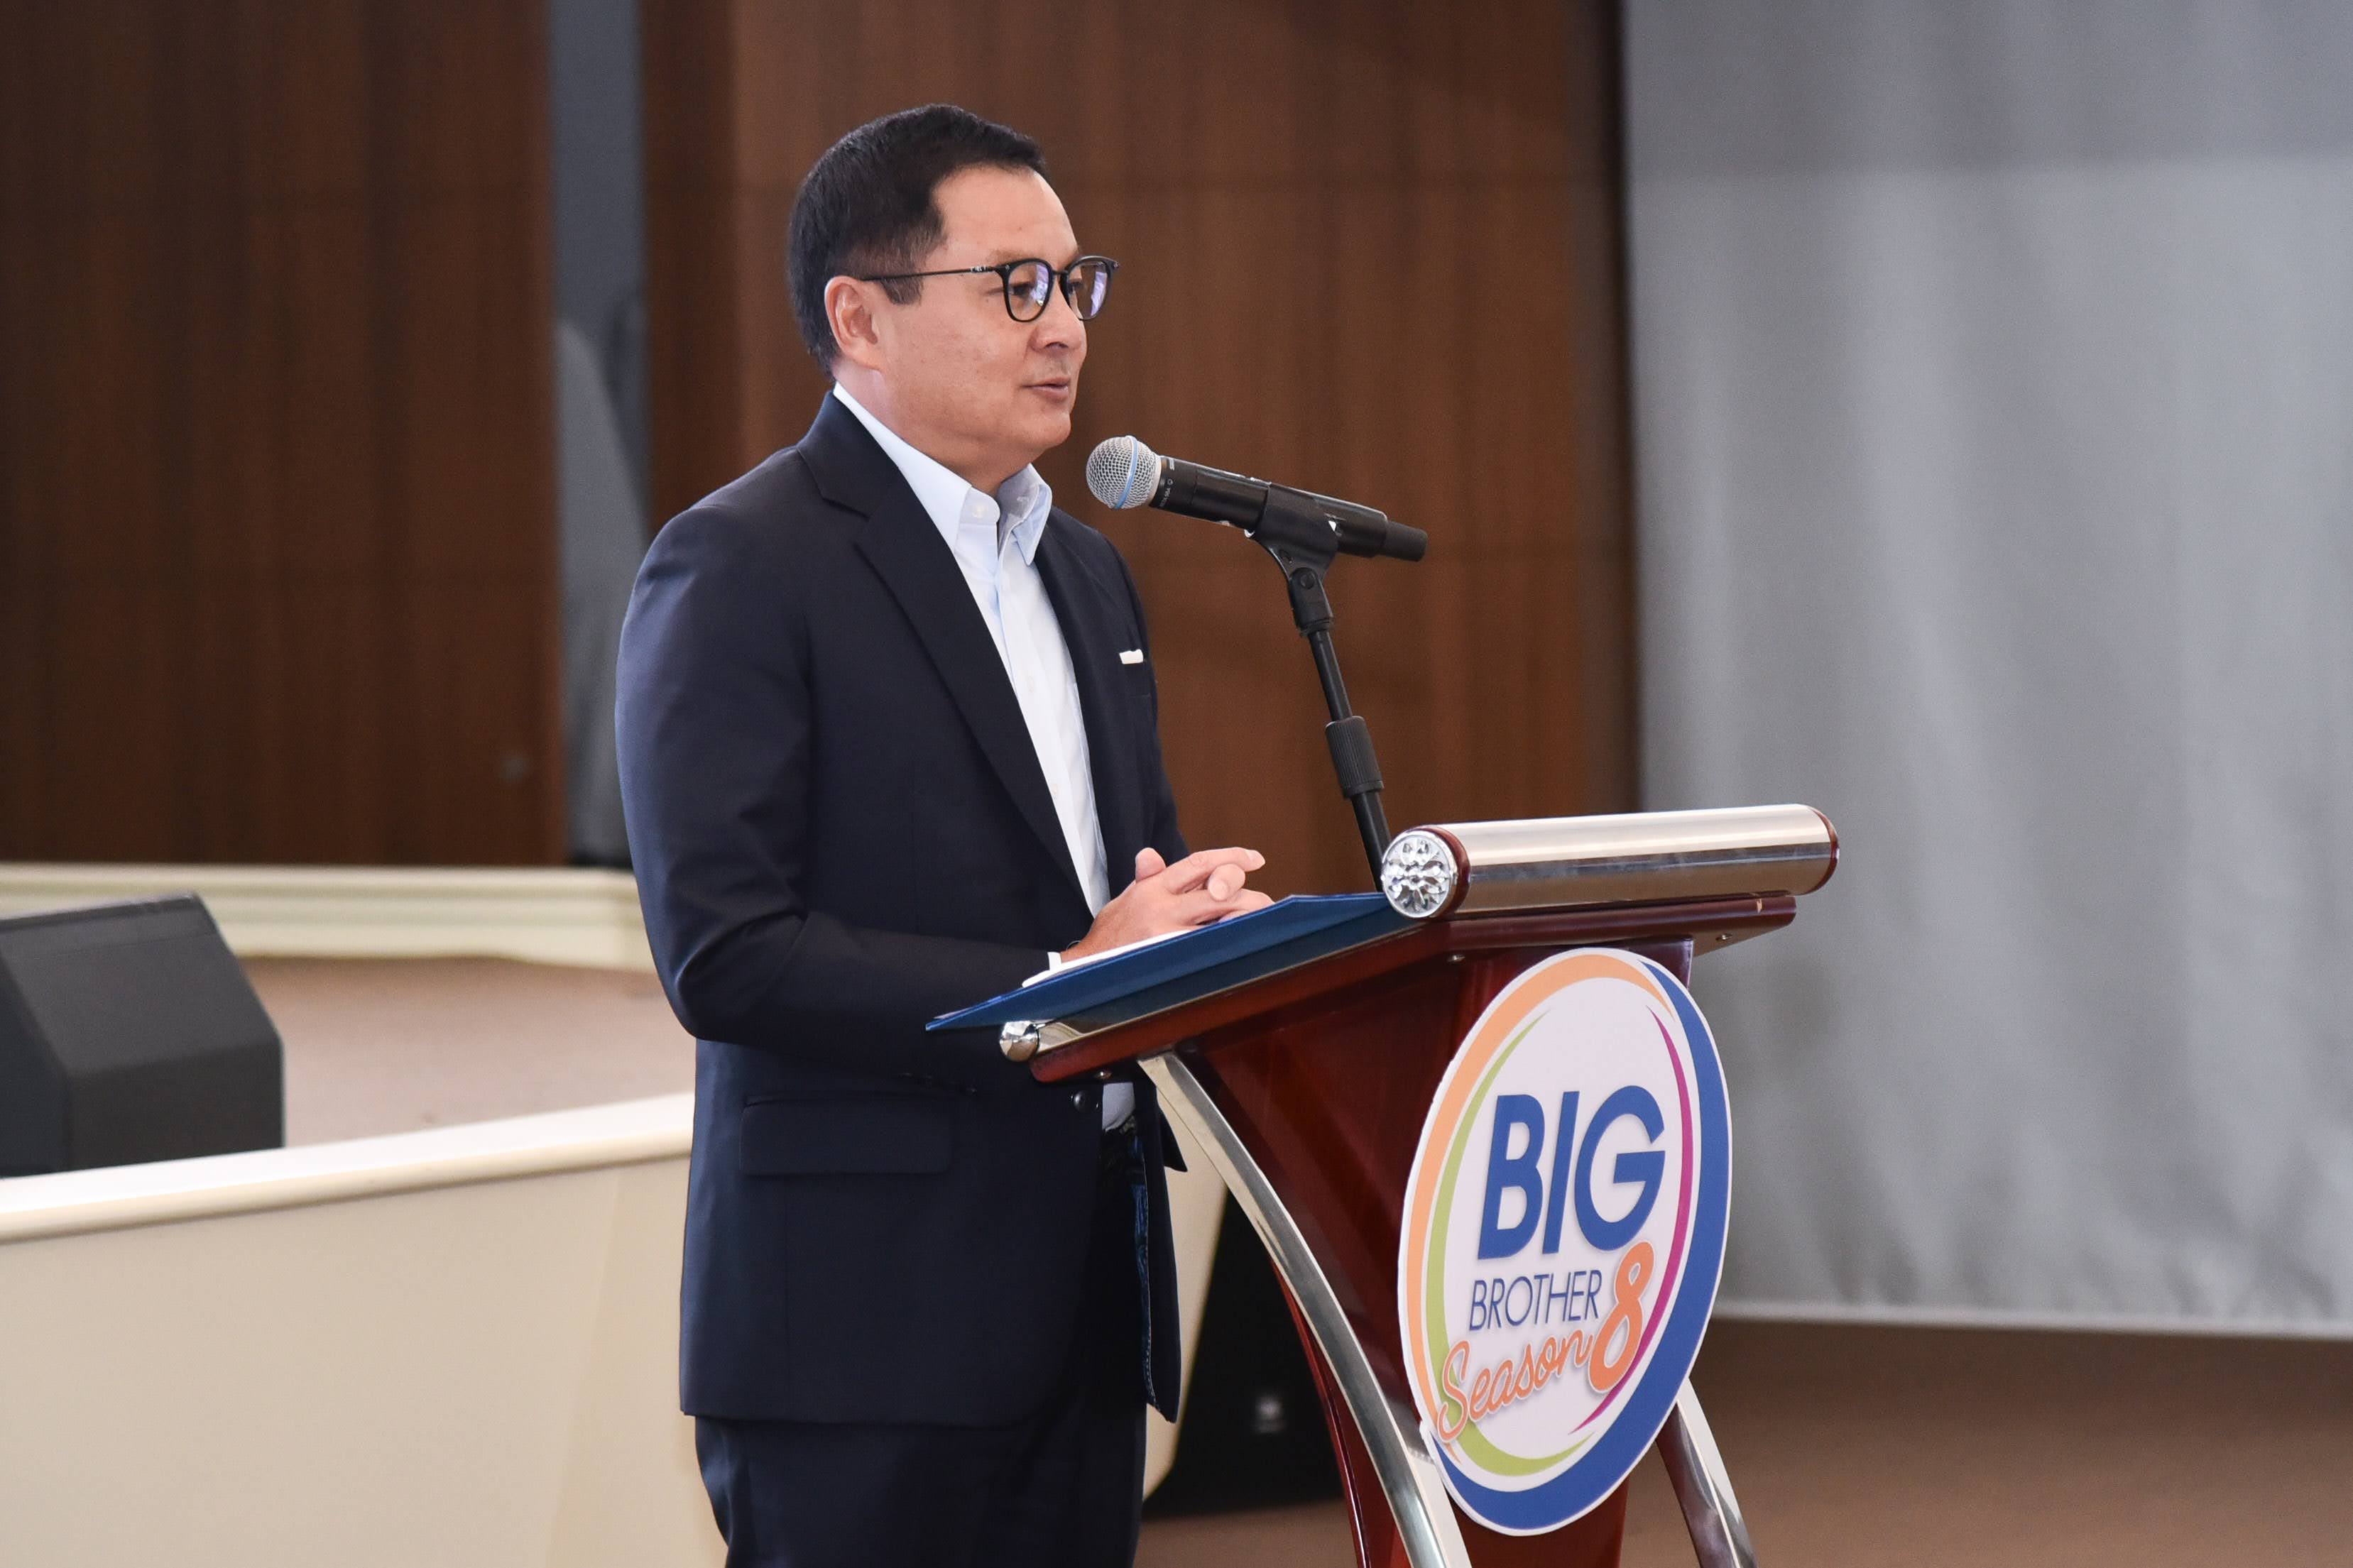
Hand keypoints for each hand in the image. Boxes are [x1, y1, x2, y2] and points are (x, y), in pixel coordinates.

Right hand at [1063, 847, 1272, 961]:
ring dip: (1246, 919)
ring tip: (1259, 923)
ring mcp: (1167, 936)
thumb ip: (1147, 878)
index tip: (1255, 859)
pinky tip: (1242, 944)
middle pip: (1219, 891)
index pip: (1199, 863)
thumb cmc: (1112, 935)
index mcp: (1153, 887)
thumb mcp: (1125, 899)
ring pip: (1221, 919)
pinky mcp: (1171, 960)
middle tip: (1265, 902)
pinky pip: (1211, 947)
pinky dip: (1230, 943)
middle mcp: (1162, 907)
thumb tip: (1151, 855)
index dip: (1231, 858)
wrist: (1086, 970)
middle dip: (1247, 895)